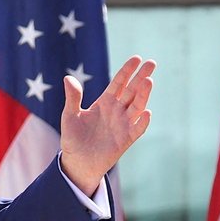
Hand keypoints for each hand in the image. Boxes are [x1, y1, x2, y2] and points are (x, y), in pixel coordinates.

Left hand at [59, 55, 154, 195]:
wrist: (77, 162)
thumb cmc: (73, 138)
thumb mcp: (70, 116)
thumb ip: (72, 98)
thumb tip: (68, 78)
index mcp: (104, 103)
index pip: (118, 83)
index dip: (127, 71)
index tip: (136, 58)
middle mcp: (117, 111)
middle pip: (132, 91)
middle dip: (141, 77)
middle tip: (151, 63)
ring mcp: (123, 124)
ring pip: (137, 106)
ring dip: (143, 95)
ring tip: (149, 81)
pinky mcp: (126, 139)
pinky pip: (137, 129)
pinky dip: (142, 121)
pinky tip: (146, 112)